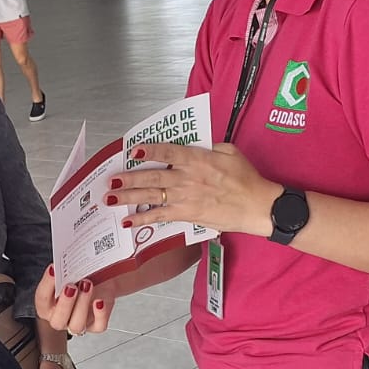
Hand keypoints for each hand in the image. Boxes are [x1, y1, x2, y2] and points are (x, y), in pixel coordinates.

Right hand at [36, 266, 112, 335]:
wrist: (102, 280)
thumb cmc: (82, 277)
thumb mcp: (72, 271)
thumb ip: (65, 269)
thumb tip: (64, 257)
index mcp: (48, 305)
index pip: (41, 300)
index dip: (46, 285)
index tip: (54, 270)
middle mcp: (61, 317)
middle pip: (57, 321)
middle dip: (65, 303)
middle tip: (71, 285)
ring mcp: (78, 322)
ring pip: (76, 325)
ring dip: (82, 306)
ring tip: (87, 285)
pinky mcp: (96, 325)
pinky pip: (98, 326)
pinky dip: (100, 314)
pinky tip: (99, 301)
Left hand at [106, 143, 280, 237]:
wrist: (257, 205)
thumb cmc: (246, 178)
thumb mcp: (229, 151)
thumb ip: (207, 148)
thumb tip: (193, 147)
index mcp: (197, 158)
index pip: (166, 151)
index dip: (148, 150)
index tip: (133, 151)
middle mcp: (187, 177)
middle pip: (152, 175)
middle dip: (129, 177)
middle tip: (111, 179)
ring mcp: (185, 197)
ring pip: (151, 195)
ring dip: (128, 197)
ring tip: (111, 198)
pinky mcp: (187, 214)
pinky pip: (160, 216)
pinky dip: (143, 218)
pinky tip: (128, 220)